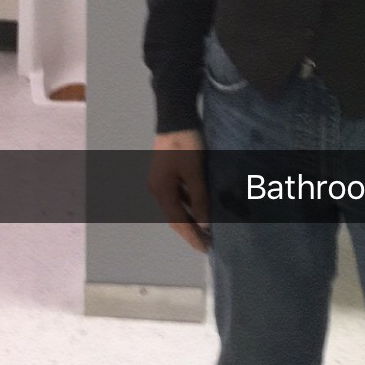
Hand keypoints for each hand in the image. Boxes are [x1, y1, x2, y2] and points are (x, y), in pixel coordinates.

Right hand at [147, 128, 211, 253]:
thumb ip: (199, 200)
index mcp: (161, 191)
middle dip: (190, 231)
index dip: (192, 237)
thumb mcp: (194, 172)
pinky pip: (177, 195)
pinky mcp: (166, 171)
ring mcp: (160, 179)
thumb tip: (203, 226)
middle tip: (207, 243)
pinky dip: (188, 204)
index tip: (205, 249)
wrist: (176, 116)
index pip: (178, 222)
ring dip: (189, 218)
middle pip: (174, 216)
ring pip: (176, 206)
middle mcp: (157, 188)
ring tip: (205, 229)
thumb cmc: (185, 145)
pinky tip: (199, 207)